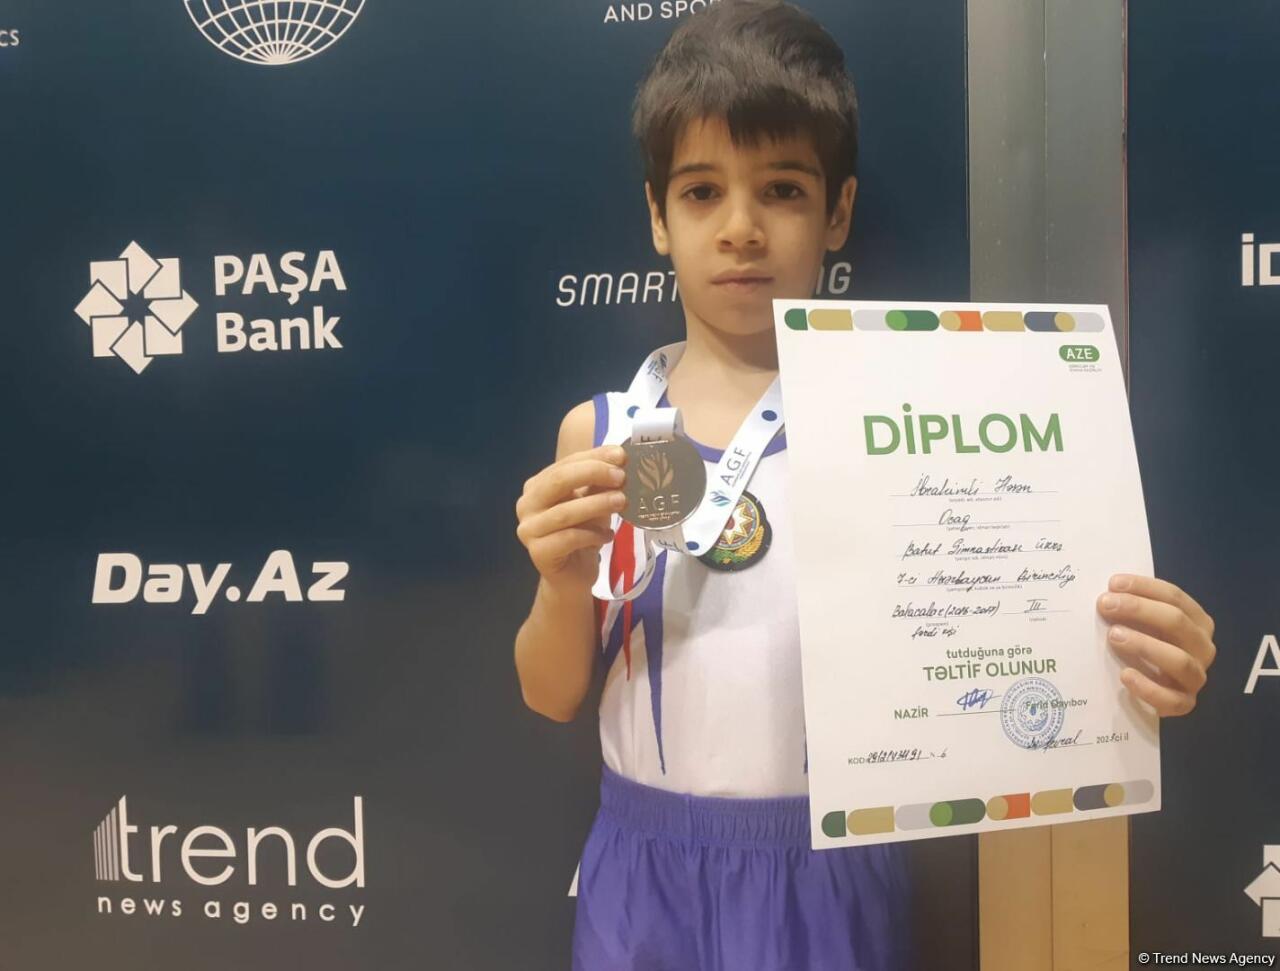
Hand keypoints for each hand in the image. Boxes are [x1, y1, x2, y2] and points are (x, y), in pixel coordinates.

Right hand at [515, 445, 627, 592]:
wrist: (571, 577)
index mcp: (537, 486)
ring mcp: (529, 530)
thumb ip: (599, 483)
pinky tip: (608, 536)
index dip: (594, 457)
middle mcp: (527, 504)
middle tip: (621, 477)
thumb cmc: (582, 534)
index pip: (565, 464)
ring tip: (622, 502)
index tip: (621, 456)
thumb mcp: (592, 503)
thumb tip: (620, 460)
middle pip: (559, 481)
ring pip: (565, 512)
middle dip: (593, 474)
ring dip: (597, 504)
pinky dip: (593, 535)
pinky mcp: (539, 553)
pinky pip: (569, 538)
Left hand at [1096, 574, 1216, 715]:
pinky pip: (1171, 699)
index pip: (1175, 598)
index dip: (1144, 587)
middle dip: (1139, 610)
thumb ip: (1134, 608)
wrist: (1155, 691)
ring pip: (1179, 660)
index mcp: (1197, 622)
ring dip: (1144, 645)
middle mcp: (1203, 648)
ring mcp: (1196, 677)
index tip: (1113, 583)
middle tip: (1106, 605)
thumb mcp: (1145, 624)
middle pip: (1177, 623)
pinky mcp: (1185, 704)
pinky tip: (1125, 675)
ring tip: (1113, 635)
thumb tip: (1108, 591)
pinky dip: (1148, 687)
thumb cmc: (1147, 647)